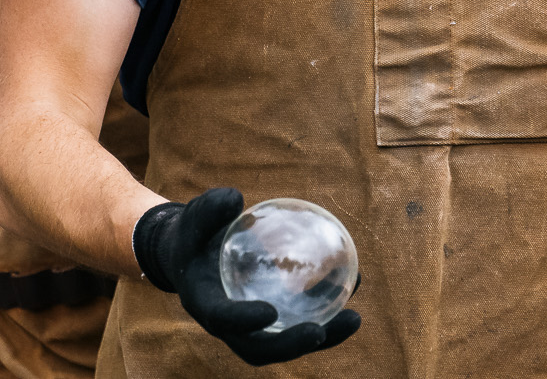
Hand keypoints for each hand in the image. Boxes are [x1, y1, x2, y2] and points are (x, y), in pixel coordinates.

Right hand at [133, 188, 360, 365]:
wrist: (193, 253)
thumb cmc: (194, 232)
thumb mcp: (195, 217)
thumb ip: (210, 209)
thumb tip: (234, 197)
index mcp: (203, 302)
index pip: (222, 319)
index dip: (244, 321)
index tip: (270, 313)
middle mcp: (227, 325)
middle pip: (258, 348)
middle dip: (290, 345)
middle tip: (319, 332)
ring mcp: (249, 328)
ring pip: (283, 343)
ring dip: (320, 337)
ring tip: (353, 318)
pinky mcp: (270, 320)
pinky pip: (297, 323)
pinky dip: (325, 315)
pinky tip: (352, 286)